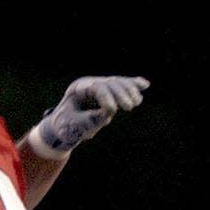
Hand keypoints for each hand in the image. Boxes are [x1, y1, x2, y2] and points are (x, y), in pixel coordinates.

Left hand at [35, 76, 149, 154]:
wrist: (65, 126)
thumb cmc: (66, 127)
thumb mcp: (74, 126)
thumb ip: (89, 120)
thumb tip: (107, 115)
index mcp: (78, 89)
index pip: (96, 87)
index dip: (107, 97)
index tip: (113, 110)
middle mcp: (90, 84)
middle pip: (110, 83)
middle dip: (121, 94)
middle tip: (129, 107)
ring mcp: (100, 87)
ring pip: (118, 83)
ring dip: (130, 91)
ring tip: (137, 102)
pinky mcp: (109, 93)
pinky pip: (123, 87)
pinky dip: (134, 85)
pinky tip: (145, 84)